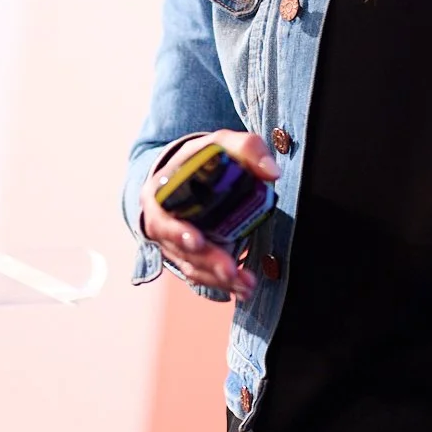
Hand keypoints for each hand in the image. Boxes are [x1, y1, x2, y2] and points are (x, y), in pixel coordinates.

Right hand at [138, 131, 277, 302]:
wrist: (187, 172)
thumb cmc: (202, 158)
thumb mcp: (220, 143)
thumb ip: (246, 149)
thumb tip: (272, 173)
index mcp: (159, 194)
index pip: (162, 217)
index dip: (176, 232)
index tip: (196, 241)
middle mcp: (161, 222)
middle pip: (180, 249)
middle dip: (206, 261)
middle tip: (230, 270)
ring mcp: (174, 243)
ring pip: (191, 267)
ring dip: (217, 278)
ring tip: (246, 285)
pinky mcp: (188, 256)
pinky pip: (200, 274)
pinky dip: (221, 283)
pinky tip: (243, 288)